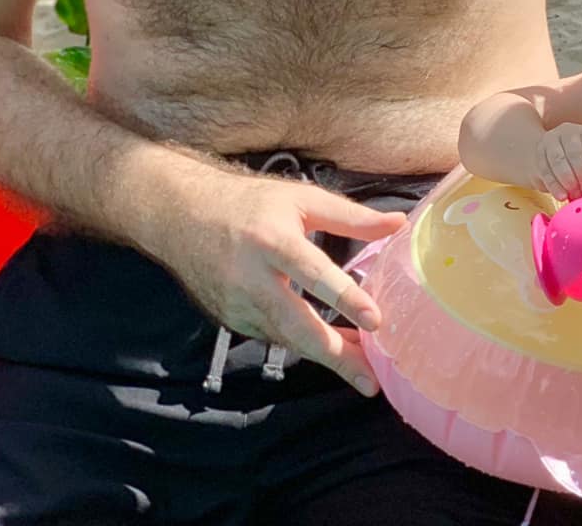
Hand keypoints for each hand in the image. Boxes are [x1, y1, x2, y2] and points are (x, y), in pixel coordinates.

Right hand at [142, 168, 402, 395]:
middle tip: (370, 381)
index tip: (376, 322)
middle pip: (297, 326)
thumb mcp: (302, 199)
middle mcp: (252, 280)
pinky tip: (331, 349)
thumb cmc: (252, 205)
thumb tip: (398, 224)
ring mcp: (237, 306)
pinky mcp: (231, 320)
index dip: (346, 299)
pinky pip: (273, 336)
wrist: (183, 217)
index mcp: (273, 242)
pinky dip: (302, 344)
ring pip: (287, 339)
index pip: (314, 274)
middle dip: (334, 356)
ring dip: (325, 355)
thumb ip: (351, 216)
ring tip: (364, 371)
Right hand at [533, 122, 581, 199]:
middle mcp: (567, 132)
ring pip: (558, 161)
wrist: (549, 154)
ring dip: (569, 181)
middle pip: (575, 152)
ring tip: (576, 195)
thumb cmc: (577, 162)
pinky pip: (546, 170)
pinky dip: (555, 186)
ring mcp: (550, 141)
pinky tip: (562, 196)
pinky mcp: (538, 153)